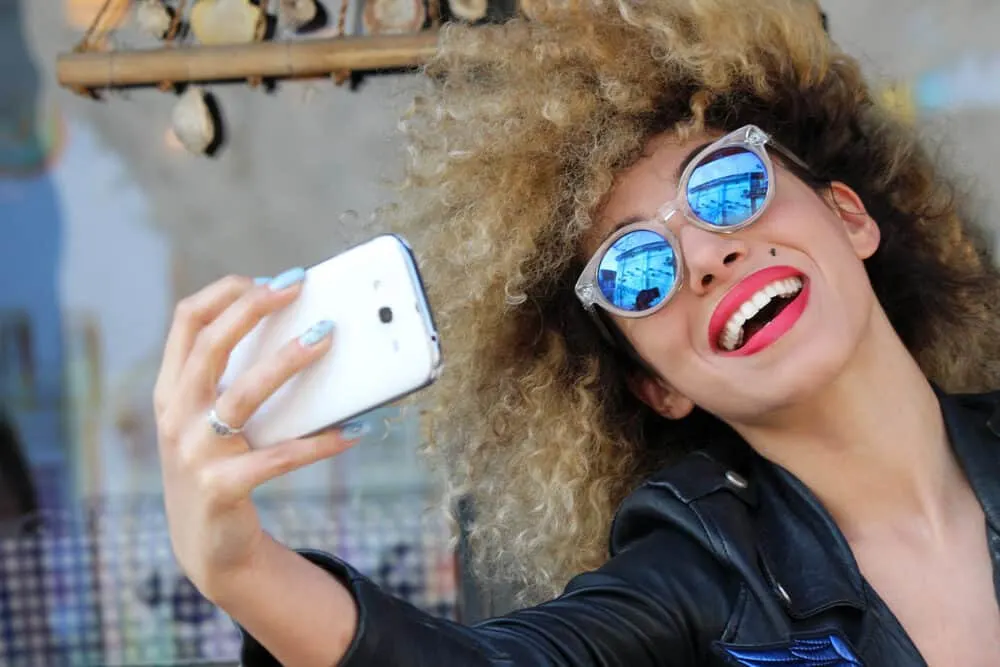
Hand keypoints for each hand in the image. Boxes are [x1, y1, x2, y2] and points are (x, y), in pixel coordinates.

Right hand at [154, 270, 359, 599]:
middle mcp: (175, 417)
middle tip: (296, 287)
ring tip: (326, 338)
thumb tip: (301, 331)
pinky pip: (279, 456)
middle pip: (210, 346)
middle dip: (252, 309)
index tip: (266, 280)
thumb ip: (233, 380)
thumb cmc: (221, 468)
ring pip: (243, 394)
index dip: (224, 293)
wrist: (209, 548)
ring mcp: (194, 453)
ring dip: (286, 361)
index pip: (186, 322)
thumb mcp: (211, 422)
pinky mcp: (222, 488)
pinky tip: (353, 431)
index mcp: (171, 391)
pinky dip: (319, 442)